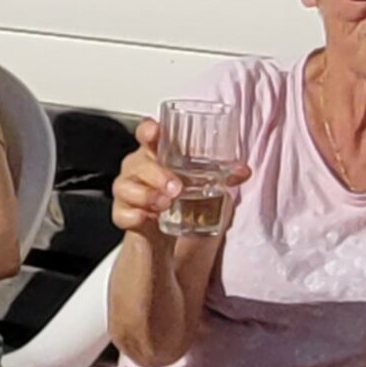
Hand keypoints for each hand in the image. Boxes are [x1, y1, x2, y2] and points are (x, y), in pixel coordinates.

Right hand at [108, 118, 251, 235]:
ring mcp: (128, 192)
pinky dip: (134, 215)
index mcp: (155, 155)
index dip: (148, 130)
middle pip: (138, 162)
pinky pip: (122, 213)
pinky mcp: (124, 216)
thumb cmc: (178, 199)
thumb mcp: (201, 185)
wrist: (164, 236)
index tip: (156, 131)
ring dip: (147, 194)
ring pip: (126, 187)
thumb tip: (242, 171)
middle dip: (157, 173)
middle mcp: (138, 170)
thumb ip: (222, 176)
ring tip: (166, 203)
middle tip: (176, 187)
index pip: (147, 136)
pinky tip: (147, 217)